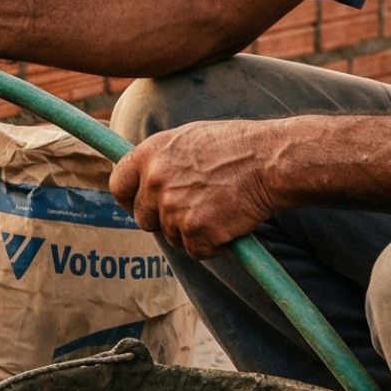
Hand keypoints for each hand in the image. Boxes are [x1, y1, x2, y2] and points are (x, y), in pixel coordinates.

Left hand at [108, 119, 293, 252]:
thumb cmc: (239, 147)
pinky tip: (230, 223)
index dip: (129, 200)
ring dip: (193, 232)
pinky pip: (196, 251)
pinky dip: (213, 245)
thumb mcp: (190, 139)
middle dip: (165, 221)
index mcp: (150, 153)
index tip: (139, 206)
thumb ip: (163, 159)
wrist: (272, 161)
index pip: (118, 186)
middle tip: (195, 211)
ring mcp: (173, 207)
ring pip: (172, 237)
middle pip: (144, 219)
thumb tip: (146, 178)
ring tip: (221, 208)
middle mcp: (155, 180)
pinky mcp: (194, 231)